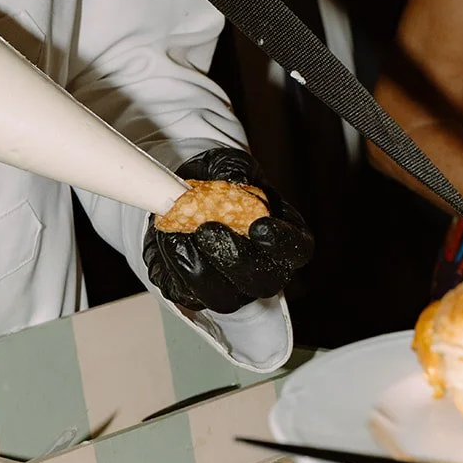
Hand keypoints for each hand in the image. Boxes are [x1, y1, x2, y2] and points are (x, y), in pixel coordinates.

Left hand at [143, 147, 313, 315]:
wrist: (180, 196)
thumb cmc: (216, 182)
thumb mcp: (228, 164)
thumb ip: (234, 171)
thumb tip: (235, 182)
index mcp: (284, 238)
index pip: (296, 249)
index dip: (281, 242)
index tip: (258, 226)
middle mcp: (263, 270)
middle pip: (261, 282)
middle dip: (233, 258)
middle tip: (207, 230)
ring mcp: (232, 288)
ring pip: (223, 298)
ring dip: (198, 270)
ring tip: (177, 238)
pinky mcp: (196, 294)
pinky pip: (186, 294)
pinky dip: (172, 271)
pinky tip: (167, 245)